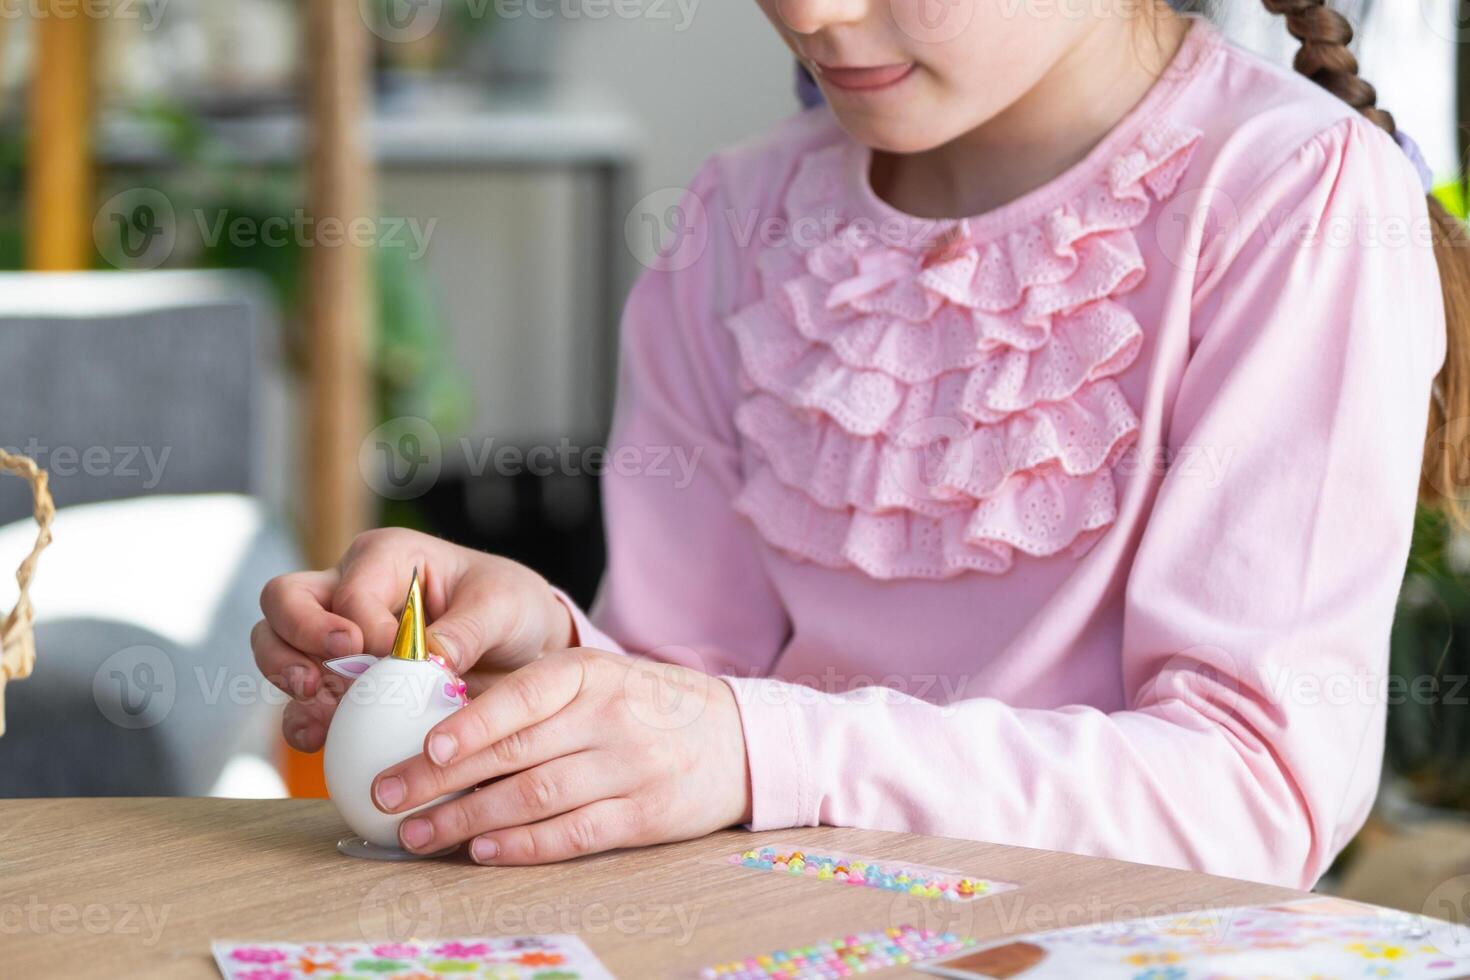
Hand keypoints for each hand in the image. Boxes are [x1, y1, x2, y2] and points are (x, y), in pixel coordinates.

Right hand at [252, 528, 575, 752]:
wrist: (524, 650)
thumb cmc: (512, 609)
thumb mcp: (504, 608)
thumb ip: (467, 629)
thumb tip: (428, 660)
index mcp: (389, 557)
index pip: (351, 590)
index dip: (364, 628)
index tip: (397, 657)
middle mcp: (349, 587)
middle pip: (285, 599)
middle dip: (295, 637)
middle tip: (319, 677)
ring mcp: (336, 634)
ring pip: (274, 642)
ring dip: (285, 677)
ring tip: (315, 708)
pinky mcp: (339, 680)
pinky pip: (298, 698)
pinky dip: (300, 718)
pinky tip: (317, 741)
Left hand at [369, 648, 751, 862]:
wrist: (736, 737)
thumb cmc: (644, 705)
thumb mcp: (594, 677)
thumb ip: (524, 691)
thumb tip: (431, 705)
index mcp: (591, 672)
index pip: (523, 696)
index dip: (471, 724)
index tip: (423, 747)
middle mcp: (610, 717)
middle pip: (516, 753)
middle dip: (442, 779)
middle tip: (388, 797)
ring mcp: (631, 767)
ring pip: (537, 798)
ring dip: (469, 819)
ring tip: (419, 833)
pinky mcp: (645, 815)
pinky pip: (574, 835)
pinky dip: (524, 846)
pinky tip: (483, 851)